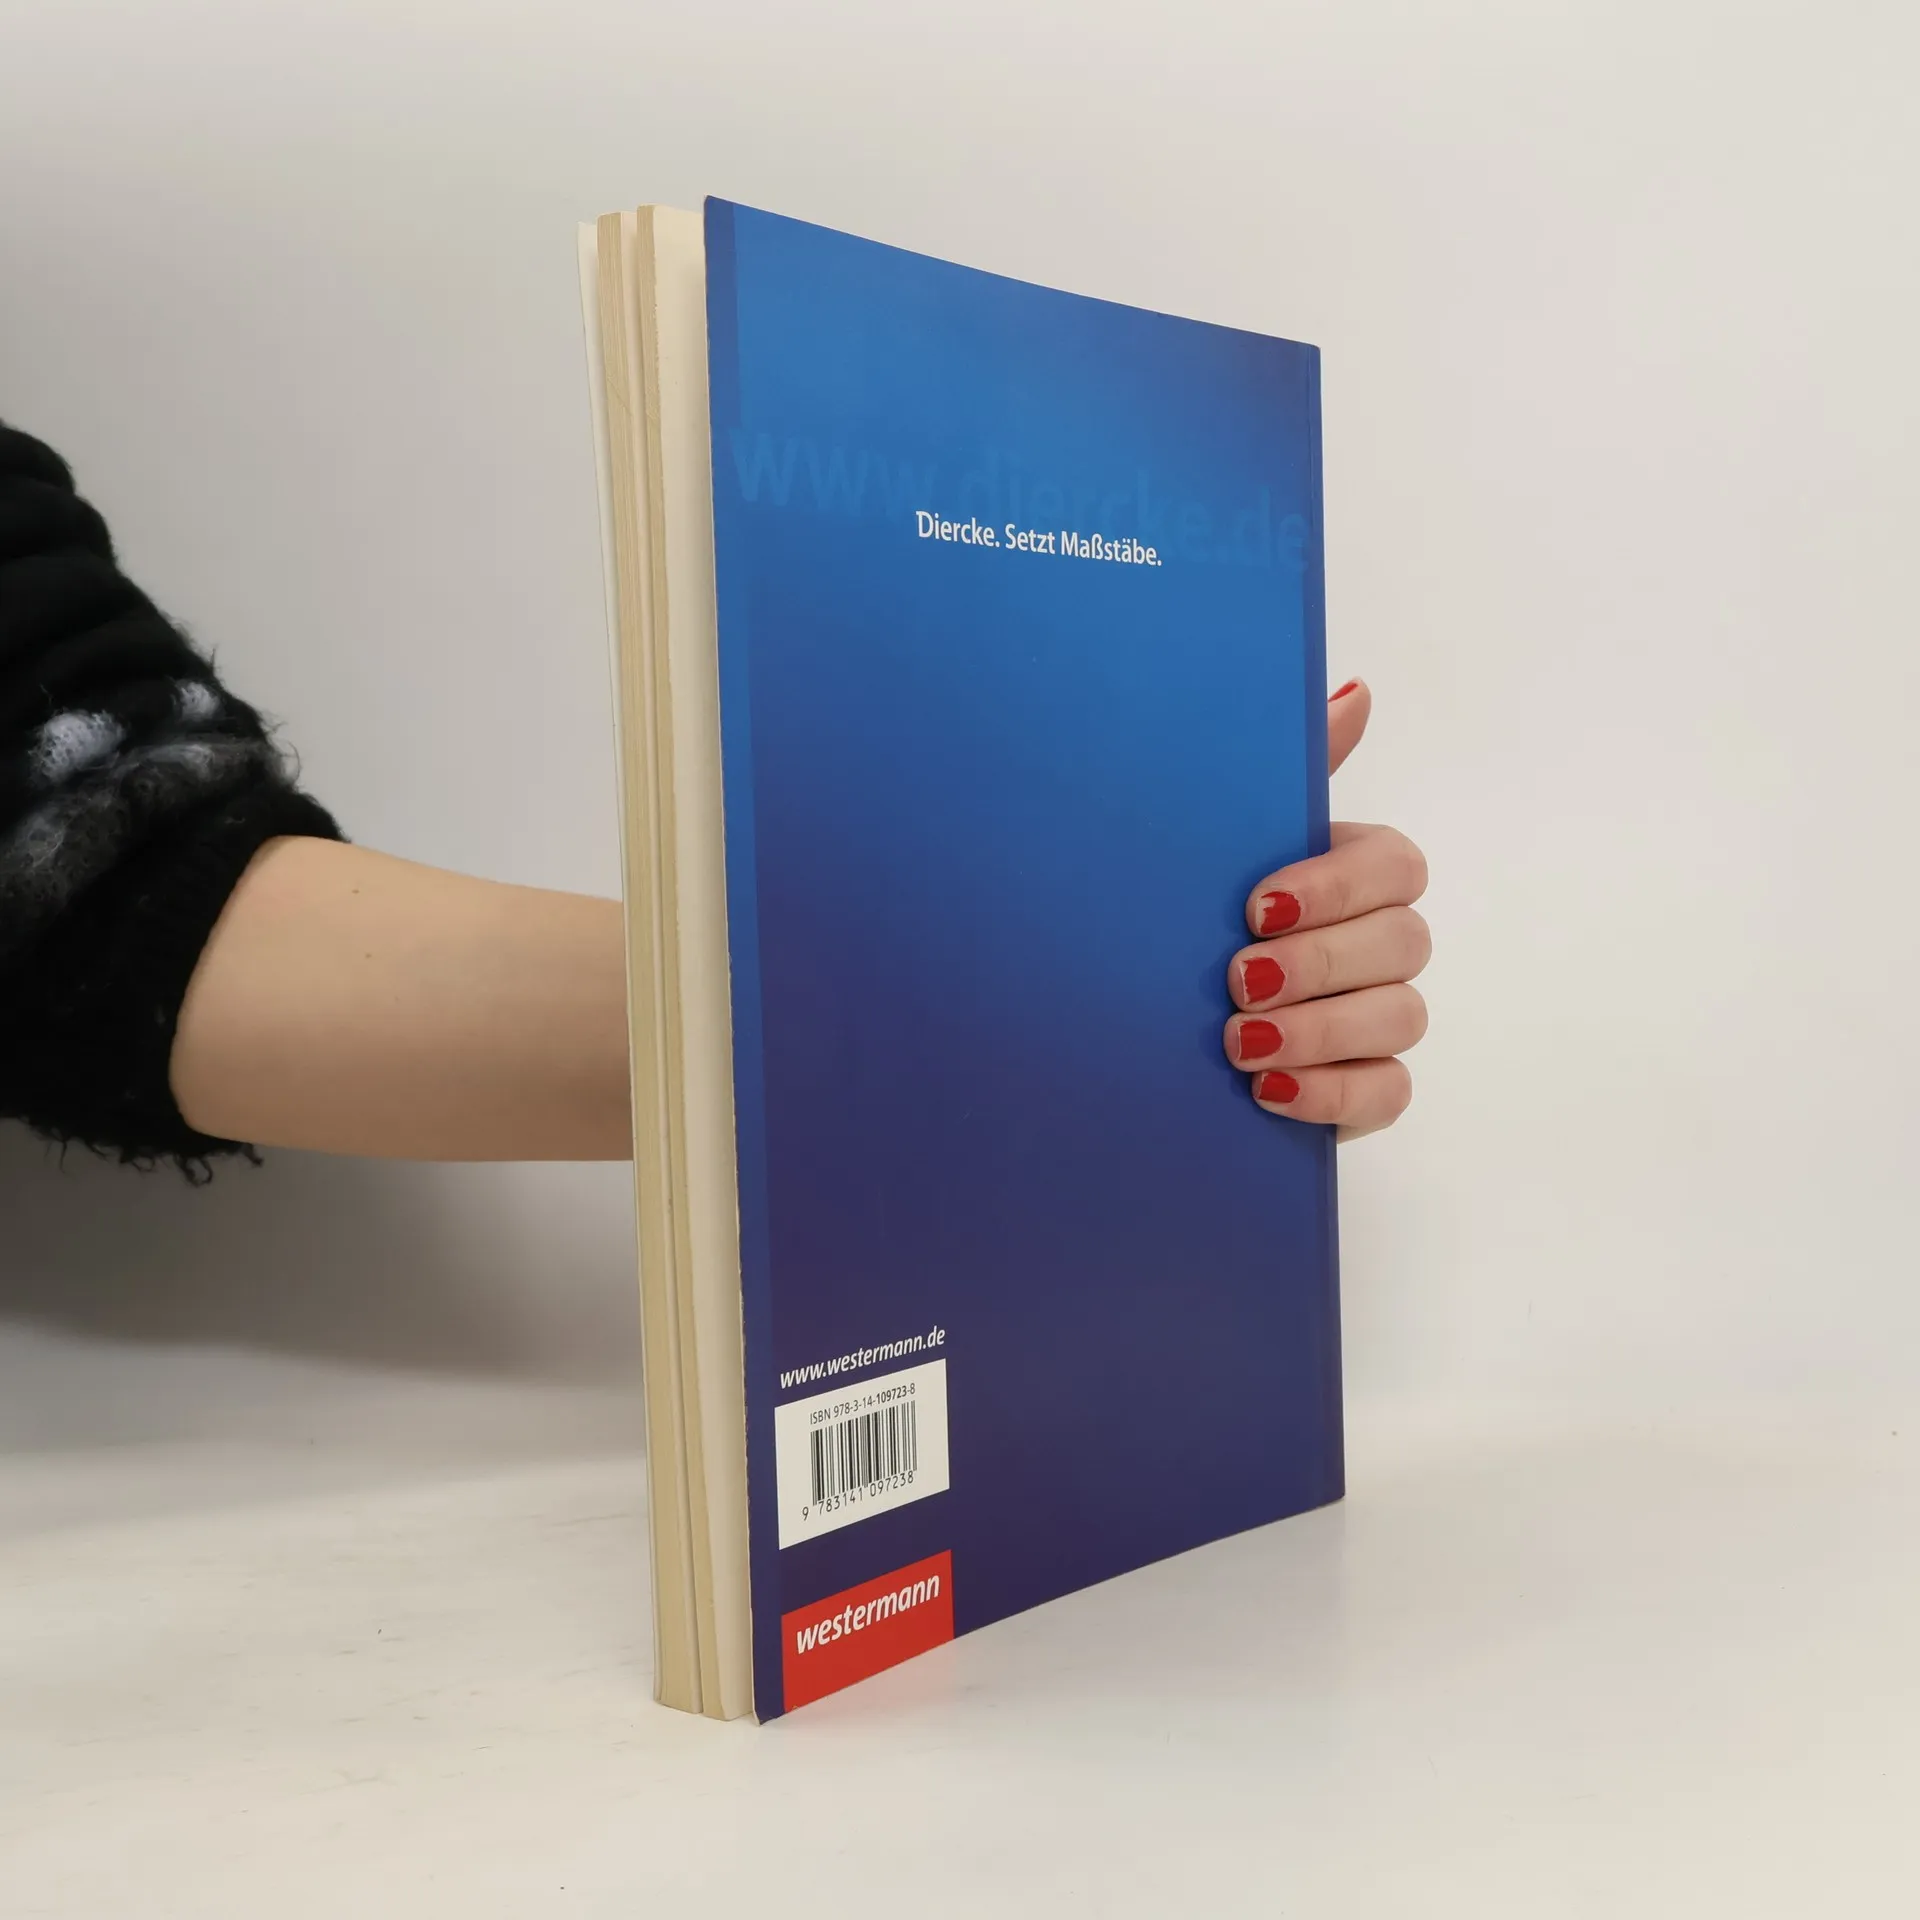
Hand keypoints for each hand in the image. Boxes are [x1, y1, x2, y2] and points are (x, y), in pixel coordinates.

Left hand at [1222, 680, 1428, 1140]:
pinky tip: (1269, 1090)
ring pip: (1401, 1016)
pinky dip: (1332, 1091)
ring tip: (1240, 1041)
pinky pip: (1389, 1090)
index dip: (1338, 885)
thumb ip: (1288, 770)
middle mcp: (1378, 942)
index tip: (1256, 905)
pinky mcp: (1365, 1085)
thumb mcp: (1216, 840)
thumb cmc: (1187, 913)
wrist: (1128, 1012)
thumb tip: (1353, 690)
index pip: (1395, 865)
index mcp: (1351, 873)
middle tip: (1236, 978)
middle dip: (1320, 961)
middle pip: (1405, 942)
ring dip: (1320, 1028)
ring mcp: (1378, 1017)